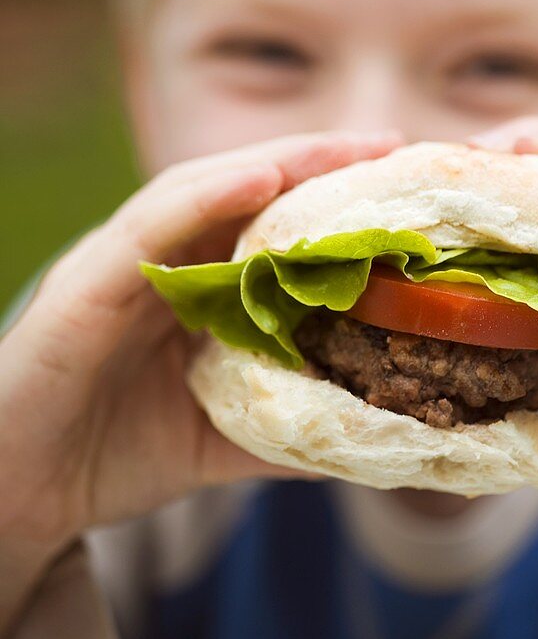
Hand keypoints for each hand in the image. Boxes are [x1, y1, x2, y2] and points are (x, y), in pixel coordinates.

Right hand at [0, 131, 399, 580]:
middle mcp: (159, 259)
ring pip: (201, 190)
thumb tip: (370, 433)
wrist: (16, 495)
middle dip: (318, 161)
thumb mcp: (219, 435)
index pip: (267, 219)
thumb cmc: (112, 451)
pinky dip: (204, 197)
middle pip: (244, 189)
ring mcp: (120, 263)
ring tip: (341, 149)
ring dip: (276, 163)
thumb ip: (284, 423)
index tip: (398, 178)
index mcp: (191, 283)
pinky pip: (149, 227)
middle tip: (389, 143)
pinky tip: (260, 179)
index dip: (332, 194)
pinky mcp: (85, 285)